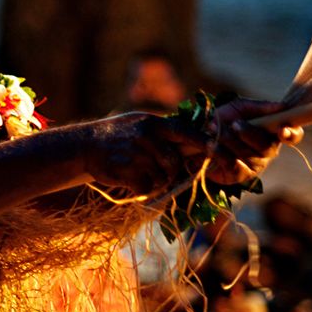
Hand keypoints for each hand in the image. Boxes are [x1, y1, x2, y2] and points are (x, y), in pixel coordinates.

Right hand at [83, 113, 208, 195]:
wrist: (84, 145)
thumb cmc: (119, 136)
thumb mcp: (142, 124)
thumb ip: (167, 132)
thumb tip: (200, 141)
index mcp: (155, 123)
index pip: (189, 133)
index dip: (210, 146)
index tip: (227, 158)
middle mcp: (147, 135)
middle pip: (174, 162)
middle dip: (169, 171)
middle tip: (155, 169)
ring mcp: (135, 153)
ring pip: (160, 177)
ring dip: (153, 180)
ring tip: (136, 170)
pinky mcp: (125, 170)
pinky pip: (145, 187)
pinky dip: (140, 188)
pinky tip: (128, 178)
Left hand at [204, 99, 302, 184]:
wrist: (195, 135)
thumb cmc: (222, 120)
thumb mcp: (239, 107)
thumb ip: (260, 107)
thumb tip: (282, 106)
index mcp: (272, 132)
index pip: (293, 136)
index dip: (291, 134)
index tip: (282, 130)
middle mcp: (267, 151)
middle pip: (267, 147)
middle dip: (249, 133)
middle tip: (233, 124)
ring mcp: (255, 164)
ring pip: (248, 155)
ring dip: (229, 139)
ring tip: (213, 128)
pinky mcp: (239, 175)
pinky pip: (235, 166)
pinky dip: (220, 152)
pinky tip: (211, 144)